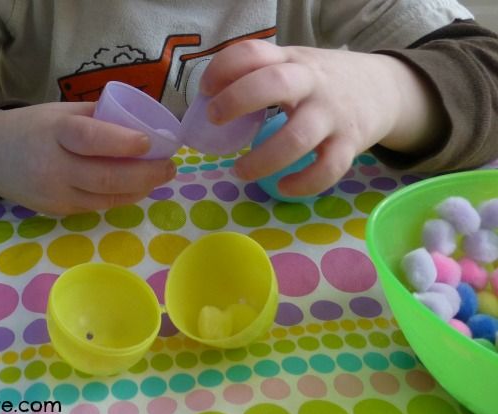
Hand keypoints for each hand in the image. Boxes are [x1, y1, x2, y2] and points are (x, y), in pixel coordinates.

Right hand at [0, 102, 175, 214]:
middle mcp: (54, 166)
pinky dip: (123, 197)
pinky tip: (138, 187)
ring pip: (107, 198)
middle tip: (170, 166)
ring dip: (140, 189)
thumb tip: (144, 124)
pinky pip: (98, 206)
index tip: (150, 143)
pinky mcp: (59, 211)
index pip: (89, 139)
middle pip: (106, 178)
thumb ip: (99, 117)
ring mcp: (56, 194)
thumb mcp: (62, 111)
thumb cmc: (34, 127)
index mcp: (55, 131)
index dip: (122, 143)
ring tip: (161, 176)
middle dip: (146, 175)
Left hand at [200, 40, 445, 195]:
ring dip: (263, 159)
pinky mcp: (350, 144)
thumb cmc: (323, 82)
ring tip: (239, 171)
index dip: (222, 69)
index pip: (253, 53)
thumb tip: (210, 105)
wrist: (384, 89)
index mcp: (291, 61)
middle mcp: (312, 83)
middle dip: (237, 101)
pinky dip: (303, 184)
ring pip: (297, 137)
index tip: (204, 91)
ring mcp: (332, 114)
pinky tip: (283, 186)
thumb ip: (259, 78)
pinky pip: (327, 169)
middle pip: (274, 84)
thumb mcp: (294, 66)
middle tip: (215, 120)